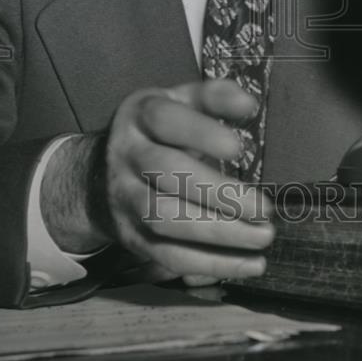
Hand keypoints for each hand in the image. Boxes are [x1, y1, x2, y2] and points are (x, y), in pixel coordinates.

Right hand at [41, 79, 274, 282]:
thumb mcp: (178, 102)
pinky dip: (211, 263)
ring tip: (262, 236)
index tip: (239, 147)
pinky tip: (250, 263)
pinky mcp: (133, 237)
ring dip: (219, 233)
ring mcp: (126, 199)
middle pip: (169, 173)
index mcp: (140, 116)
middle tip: (263, 208)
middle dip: (219, 193)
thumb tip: (248, 104)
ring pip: (167, 220)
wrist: (98, 174)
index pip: (167, 121)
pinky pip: (170, 256)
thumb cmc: (157, 133)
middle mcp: (127, 155)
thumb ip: (213, 97)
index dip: (202, 133)